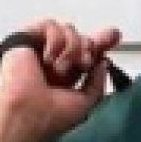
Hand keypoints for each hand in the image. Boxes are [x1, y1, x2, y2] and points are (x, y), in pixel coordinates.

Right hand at [0, 20, 123, 141]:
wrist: (26, 114)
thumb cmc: (50, 116)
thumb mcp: (85, 103)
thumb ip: (97, 83)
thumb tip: (103, 62)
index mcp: (64, 75)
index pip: (85, 52)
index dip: (101, 42)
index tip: (115, 35)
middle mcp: (52, 61)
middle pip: (80, 37)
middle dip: (89, 46)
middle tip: (85, 62)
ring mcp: (38, 49)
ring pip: (68, 30)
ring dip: (72, 49)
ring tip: (61, 69)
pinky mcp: (25, 39)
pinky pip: (50, 25)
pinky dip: (55, 40)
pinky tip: (48, 59)